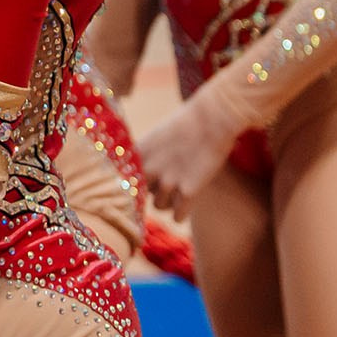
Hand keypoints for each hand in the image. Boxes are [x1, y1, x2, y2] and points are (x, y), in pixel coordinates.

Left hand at [140, 88, 244, 219]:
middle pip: (141, 194)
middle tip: (164, 185)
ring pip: (159, 206)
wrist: (211, 120)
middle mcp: (150, 169)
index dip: (133, 185)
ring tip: (177, 192)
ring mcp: (168, 181)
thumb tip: (142, 172)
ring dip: (167, 202)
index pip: (124, 180)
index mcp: (138, 153)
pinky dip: (181, 214)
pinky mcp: (189, 191)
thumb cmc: (185, 123)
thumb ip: (146, 155)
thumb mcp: (156, 136)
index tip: (141, 186)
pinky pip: (178, 216)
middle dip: (151, 191)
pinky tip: (185, 205)